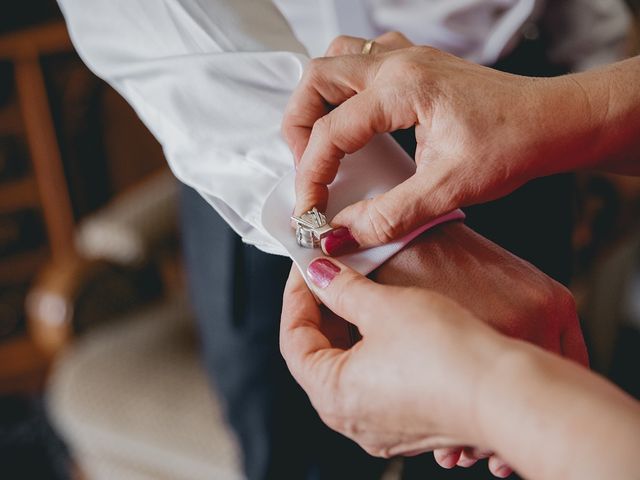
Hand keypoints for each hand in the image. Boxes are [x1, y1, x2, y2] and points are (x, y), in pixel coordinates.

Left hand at [281, 222, 587, 475]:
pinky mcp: (411, 422)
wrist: (508, 392)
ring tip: (360, 291)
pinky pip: (377, 381)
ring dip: (350, 329)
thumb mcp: (384, 306)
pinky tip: (389, 323)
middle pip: (319, 355)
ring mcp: (381, 426)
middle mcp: (352, 420)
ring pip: (349, 367)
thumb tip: (317, 273)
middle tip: (331, 273)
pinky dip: (374, 349)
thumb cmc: (447, 353)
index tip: (306, 266)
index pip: (294, 339)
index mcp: (332, 394)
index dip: (297, 295)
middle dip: (323, 311)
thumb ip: (341, 288)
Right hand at [282, 39, 594, 250]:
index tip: (309, 209)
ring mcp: (408, 57)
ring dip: (318, 99)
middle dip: (298, 125)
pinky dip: (345, 87)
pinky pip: (362, 59)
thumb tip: (343, 233)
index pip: (331, 131)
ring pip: (336, 60)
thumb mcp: (449, 189)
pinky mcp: (417, 64)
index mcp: (403, 88)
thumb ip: (389, 215)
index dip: (311, 175)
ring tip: (321, 140)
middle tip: (306, 167)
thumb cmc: (514, 144)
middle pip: (317, 78)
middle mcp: (400, 63)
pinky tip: (355, 117)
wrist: (554, 122)